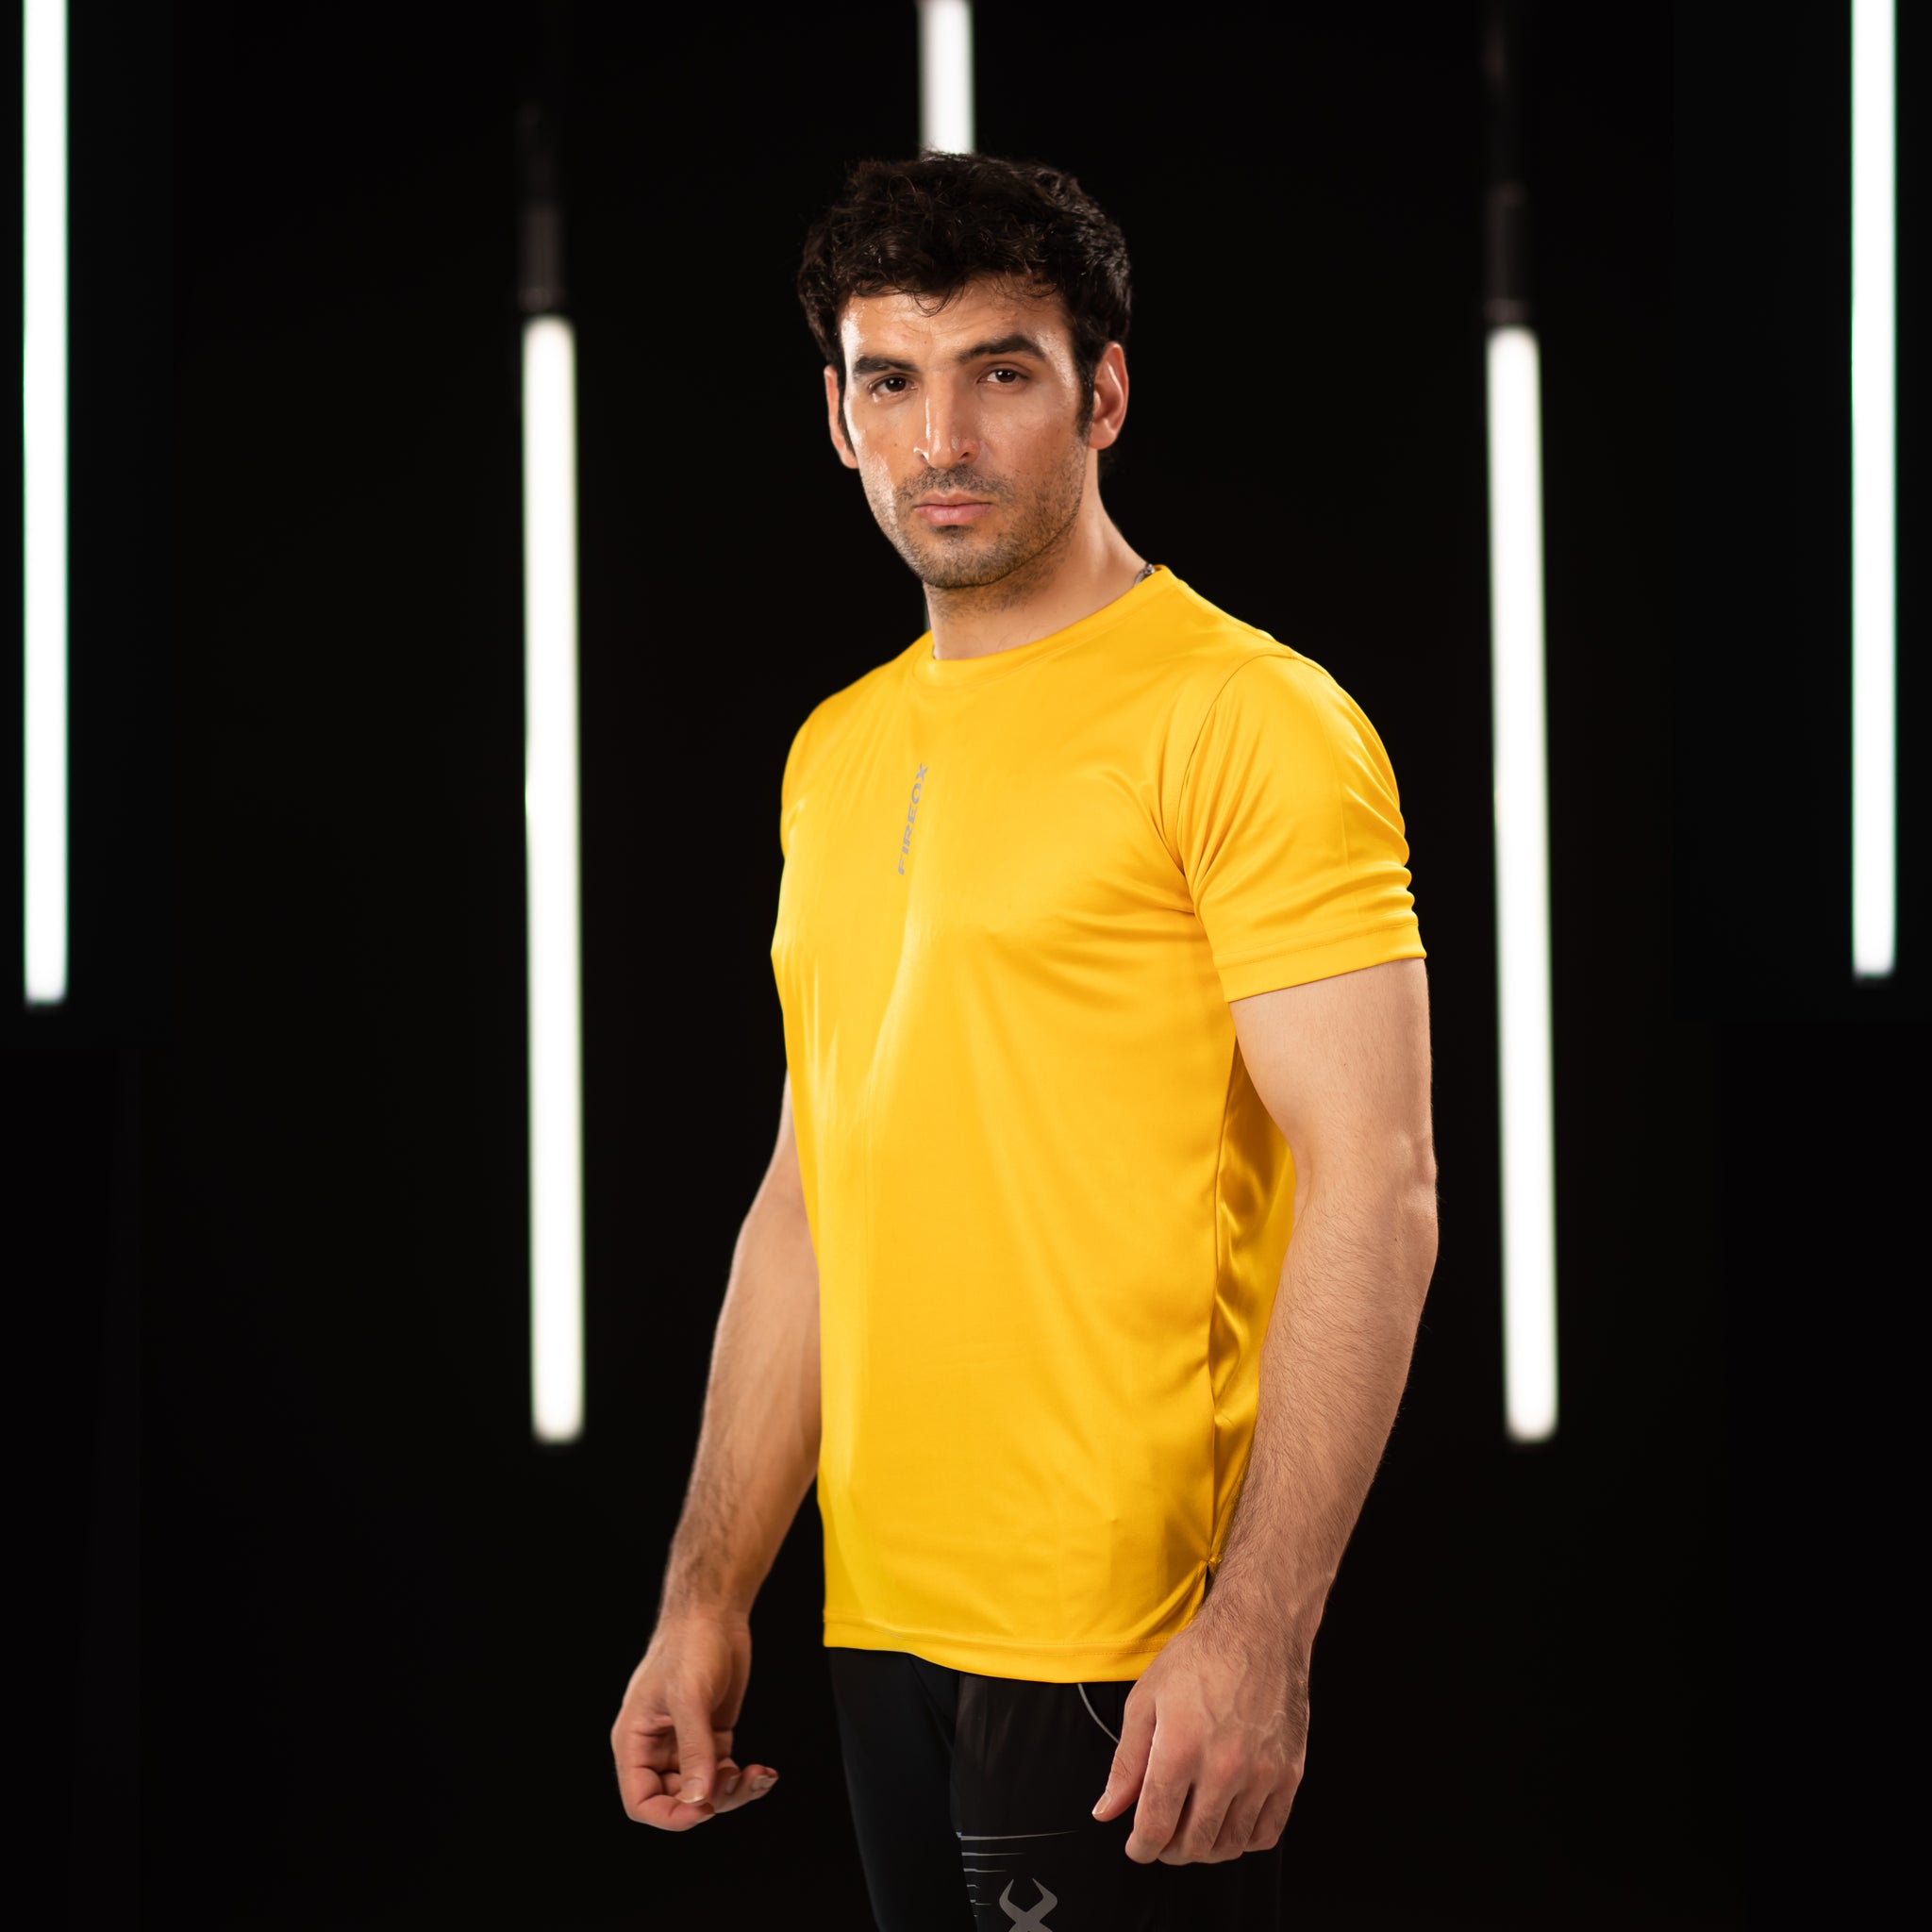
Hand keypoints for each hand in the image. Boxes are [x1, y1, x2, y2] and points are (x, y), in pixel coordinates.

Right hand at [610, 1609, 780, 1828]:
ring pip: (703, 1791)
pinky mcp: (711, 1736)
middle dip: (708, 1801)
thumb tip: (698, 1798)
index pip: (641, 1800)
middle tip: (735, 1782)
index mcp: (635, 1741)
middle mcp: (657, 1748)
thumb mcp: (689, 1697)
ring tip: (755, 1774)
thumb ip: (694, 1749)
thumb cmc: (690, 1644)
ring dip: (731, 1793)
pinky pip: (722, 1773)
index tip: (702, 1810)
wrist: (714, 1613)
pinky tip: (762, 1770)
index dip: (669, 1815)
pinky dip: (742, 1778)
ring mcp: (686, 1744)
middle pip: (676, 1800)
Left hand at [1090, 1603, 1307, 1864]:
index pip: (1156, 1826)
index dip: (1141, 1847)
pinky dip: (1244, 1841)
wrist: (1258, 1630)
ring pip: (1230, 1844)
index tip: (1138, 1847)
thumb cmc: (1201, 1658)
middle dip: (1170, 1850)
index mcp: (1180, 1749)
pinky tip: (1229, 1823)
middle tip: (1163, 1837)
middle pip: (1193, 1843)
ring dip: (1206, 1849)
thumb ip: (1126, 1762)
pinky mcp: (1288, 1774)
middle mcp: (1223, 1768)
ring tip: (1193, 1830)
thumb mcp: (1146, 1700)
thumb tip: (1108, 1808)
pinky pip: (1267, 1833)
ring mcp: (1260, 1774)